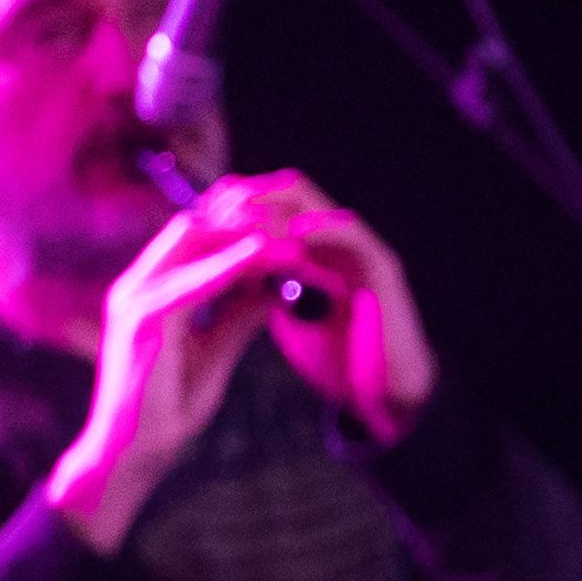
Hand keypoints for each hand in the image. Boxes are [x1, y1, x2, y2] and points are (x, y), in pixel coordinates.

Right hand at [42, 206, 289, 552]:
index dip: (241, 226)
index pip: (195, 237)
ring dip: (241, 235)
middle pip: (191, 227)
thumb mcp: (216, 352)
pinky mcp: (140, 323)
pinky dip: (226, 267)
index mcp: (151, 290)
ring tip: (288, 233)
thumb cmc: (170, 405)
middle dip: (243, 219)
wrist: (134, 452)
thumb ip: (240, 315)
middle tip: (295, 222)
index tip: (289, 227)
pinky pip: (188, 283)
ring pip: (188, 242)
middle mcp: (136, 286)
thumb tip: (274, 284)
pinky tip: (261, 259)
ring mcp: (133, 301)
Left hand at [192, 170, 437, 442]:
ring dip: (273, 205)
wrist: (385, 391)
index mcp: (314, 249)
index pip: (271, 202)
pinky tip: (289, 233)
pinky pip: (349, 234)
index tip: (197, 215)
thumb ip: (264, 288)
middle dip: (247, 195)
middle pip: (288, 189)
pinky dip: (317, 228)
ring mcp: (361, 249)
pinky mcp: (382, 266)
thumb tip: (228, 276)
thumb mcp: (288, 315)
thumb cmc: (337, 358)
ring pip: (313, 203)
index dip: (233, 202)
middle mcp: (337, 240)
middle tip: (215, 212)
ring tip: (239, 218)